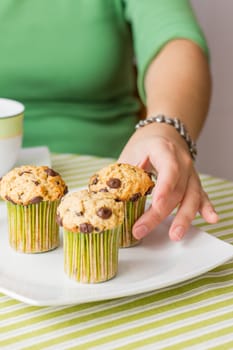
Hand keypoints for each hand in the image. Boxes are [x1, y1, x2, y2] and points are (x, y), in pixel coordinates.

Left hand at [118, 123, 218, 240]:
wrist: (163, 133)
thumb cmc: (144, 145)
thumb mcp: (130, 153)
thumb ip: (123, 174)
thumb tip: (111, 197)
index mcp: (164, 149)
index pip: (169, 169)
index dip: (163, 187)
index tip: (155, 203)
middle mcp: (182, 161)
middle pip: (176, 190)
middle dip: (159, 213)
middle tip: (141, 229)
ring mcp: (190, 172)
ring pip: (191, 196)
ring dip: (183, 217)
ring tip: (175, 234)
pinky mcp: (193, 182)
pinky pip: (201, 196)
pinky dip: (206, 208)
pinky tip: (211, 219)